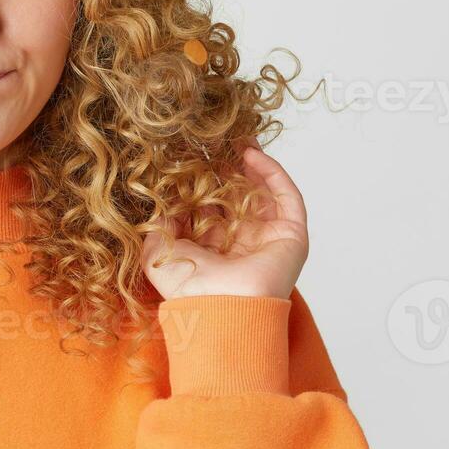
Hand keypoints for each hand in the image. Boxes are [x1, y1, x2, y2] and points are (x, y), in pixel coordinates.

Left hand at [140, 145, 308, 300]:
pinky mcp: (291, 235)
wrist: (221, 309)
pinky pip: (286, 195)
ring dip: (252, 164)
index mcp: (214, 250)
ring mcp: (269, 238)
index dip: (203, 181)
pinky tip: (251, 155)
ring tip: (236, 138)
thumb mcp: (156, 254)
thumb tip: (161, 202)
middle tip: (217, 140)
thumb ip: (156, 225)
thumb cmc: (189, 290)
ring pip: (264, 191)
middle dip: (229, 167)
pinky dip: (272, 172)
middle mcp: (243, 243)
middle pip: (239, 195)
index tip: (192, 156)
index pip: (212, 207)